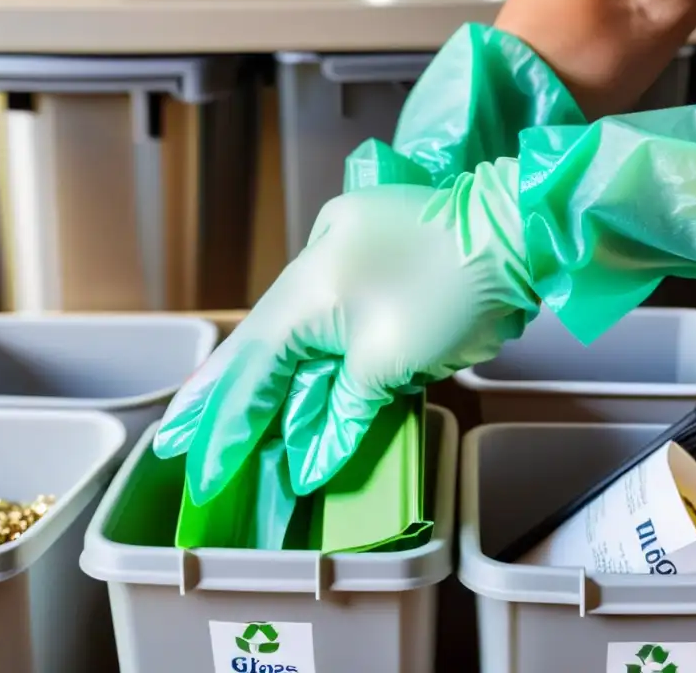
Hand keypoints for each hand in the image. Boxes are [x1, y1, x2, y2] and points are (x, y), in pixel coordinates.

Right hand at [154, 158, 537, 502]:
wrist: (517, 229)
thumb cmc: (454, 292)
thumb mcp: (391, 363)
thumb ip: (341, 412)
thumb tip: (310, 463)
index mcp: (308, 287)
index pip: (254, 367)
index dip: (226, 422)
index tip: (197, 466)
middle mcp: (313, 262)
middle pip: (261, 343)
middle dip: (224, 395)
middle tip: (177, 436)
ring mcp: (340, 251)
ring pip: (293, 328)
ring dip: (267, 377)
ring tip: (221, 418)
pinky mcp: (368, 252)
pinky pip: (324, 311)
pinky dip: (308, 350)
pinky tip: (286, 377)